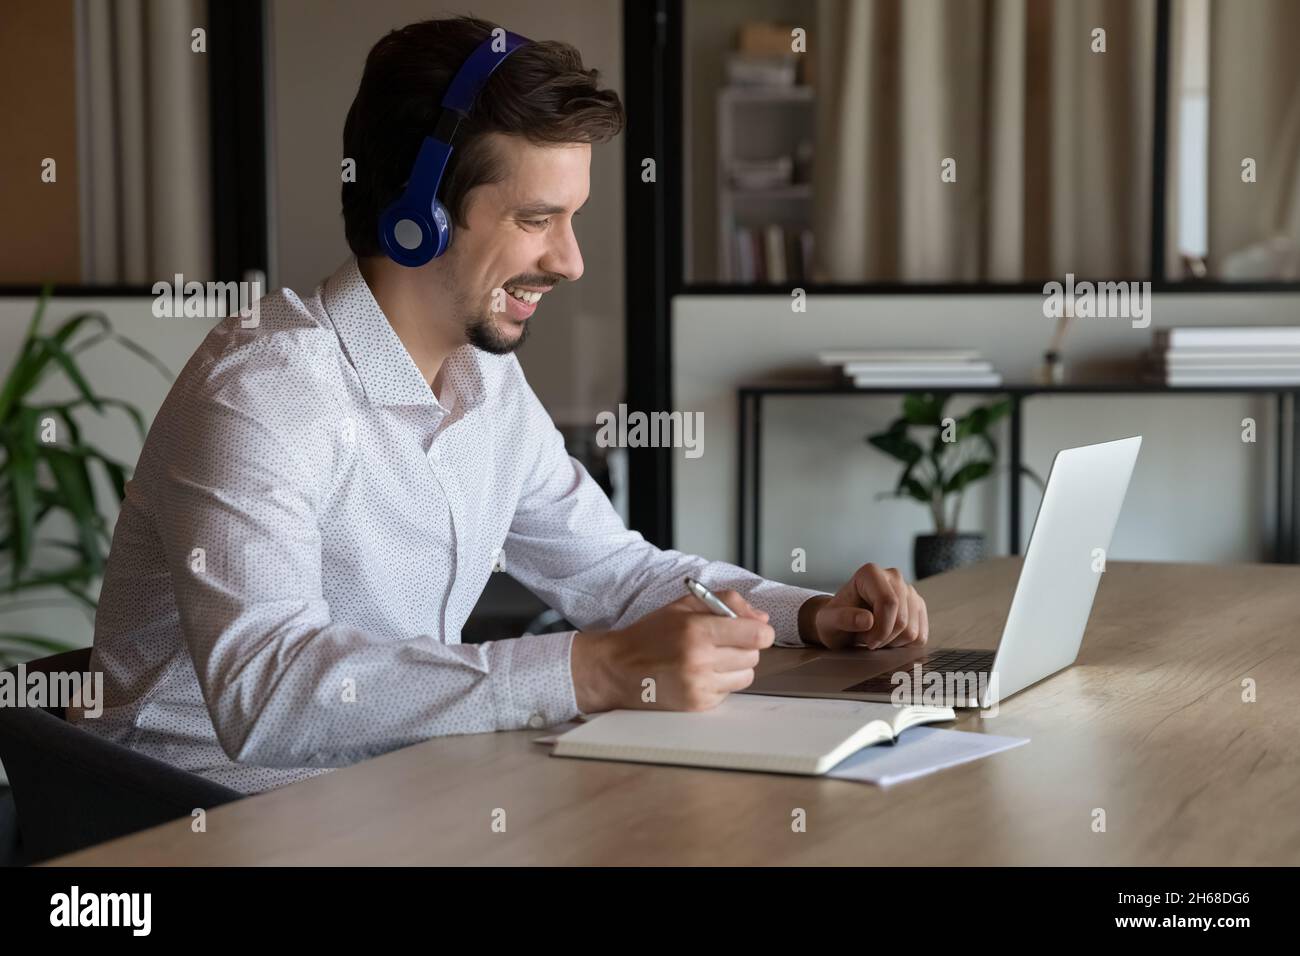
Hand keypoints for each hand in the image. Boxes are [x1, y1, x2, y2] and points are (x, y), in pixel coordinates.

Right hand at [571, 590, 774, 712]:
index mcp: (697, 630)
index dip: (760, 631)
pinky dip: (721, 682)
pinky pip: (729, 692)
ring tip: (712, 659)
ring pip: (746, 676)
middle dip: (745, 647)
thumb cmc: (649, 635)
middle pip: (753, 656)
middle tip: (724, 642)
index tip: (754, 630)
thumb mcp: (683, 606)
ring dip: (736, 667)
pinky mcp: (697, 705)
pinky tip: (700, 674)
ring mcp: (699, 686)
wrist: (617, 668)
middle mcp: (700, 660)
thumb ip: (725, 603)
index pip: (756, 635)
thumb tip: (761, 619)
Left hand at [798, 563, 928, 650]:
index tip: (867, 641)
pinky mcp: (918, 607)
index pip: (889, 602)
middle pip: (902, 619)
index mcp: (871, 573)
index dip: (880, 629)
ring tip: (875, 636)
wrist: (843, 623)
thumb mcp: (828, 621)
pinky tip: (888, 638)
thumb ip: (843, 619)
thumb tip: (867, 620)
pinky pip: (920, 637)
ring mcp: (909, 591)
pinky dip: (904, 645)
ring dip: (892, 643)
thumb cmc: (834, 620)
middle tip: (866, 639)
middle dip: (884, 638)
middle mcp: (894, 576)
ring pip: (913, 631)